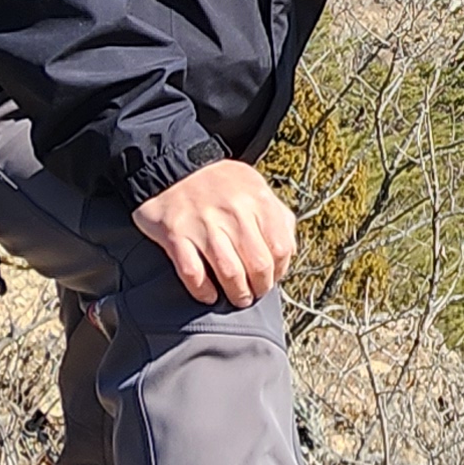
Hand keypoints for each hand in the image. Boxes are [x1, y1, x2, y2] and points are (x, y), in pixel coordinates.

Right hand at [130, 159, 296, 308]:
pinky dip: (203, 290)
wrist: (174, 166)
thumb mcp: (256, 187)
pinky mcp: (176, 234)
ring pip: (230, 272)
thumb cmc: (221, 184)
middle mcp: (233, 212)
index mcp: (257, 200)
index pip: (281, 247)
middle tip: (255, 293)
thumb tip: (289, 252)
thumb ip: (277, 216)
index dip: (280, 270)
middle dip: (260, 287)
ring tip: (238, 298)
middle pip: (258, 264)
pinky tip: (209, 295)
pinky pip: (193, 273)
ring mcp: (203, 223)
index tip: (273, 278)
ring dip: (237, 293)